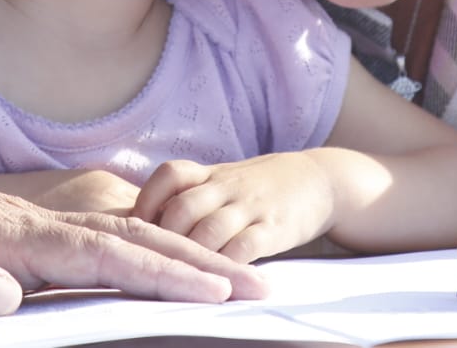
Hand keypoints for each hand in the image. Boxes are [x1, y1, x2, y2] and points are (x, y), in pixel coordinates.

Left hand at [0, 175, 266, 316]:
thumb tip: (4, 297)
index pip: (92, 252)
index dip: (155, 271)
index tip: (211, 289)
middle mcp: (19, 220)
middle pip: (124, 236)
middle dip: (193, 262)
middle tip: (256, 286)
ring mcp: (18, 223)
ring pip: (114, 234)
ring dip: (174, 255)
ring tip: (226, 278)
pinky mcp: (10, 235)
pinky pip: (88, 242)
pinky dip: (135, 251)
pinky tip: (154, 263)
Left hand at [132, 154, 334, 263]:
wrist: (321, 179)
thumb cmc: (264, 186)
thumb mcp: (228, 180)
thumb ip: (195, 195)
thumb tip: (148, 224)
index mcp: (212, 174)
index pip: (170, 174)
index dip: (147, 199)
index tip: (135, 228)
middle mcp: (227, 187)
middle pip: (182, 207)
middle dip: (163, 237)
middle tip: (151, 262)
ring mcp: (250, 207)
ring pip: (209, 231)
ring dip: (190, 256)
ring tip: (178, 277)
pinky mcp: (274, 228)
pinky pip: (244, 247)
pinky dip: (226, 266)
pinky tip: (216, 282)